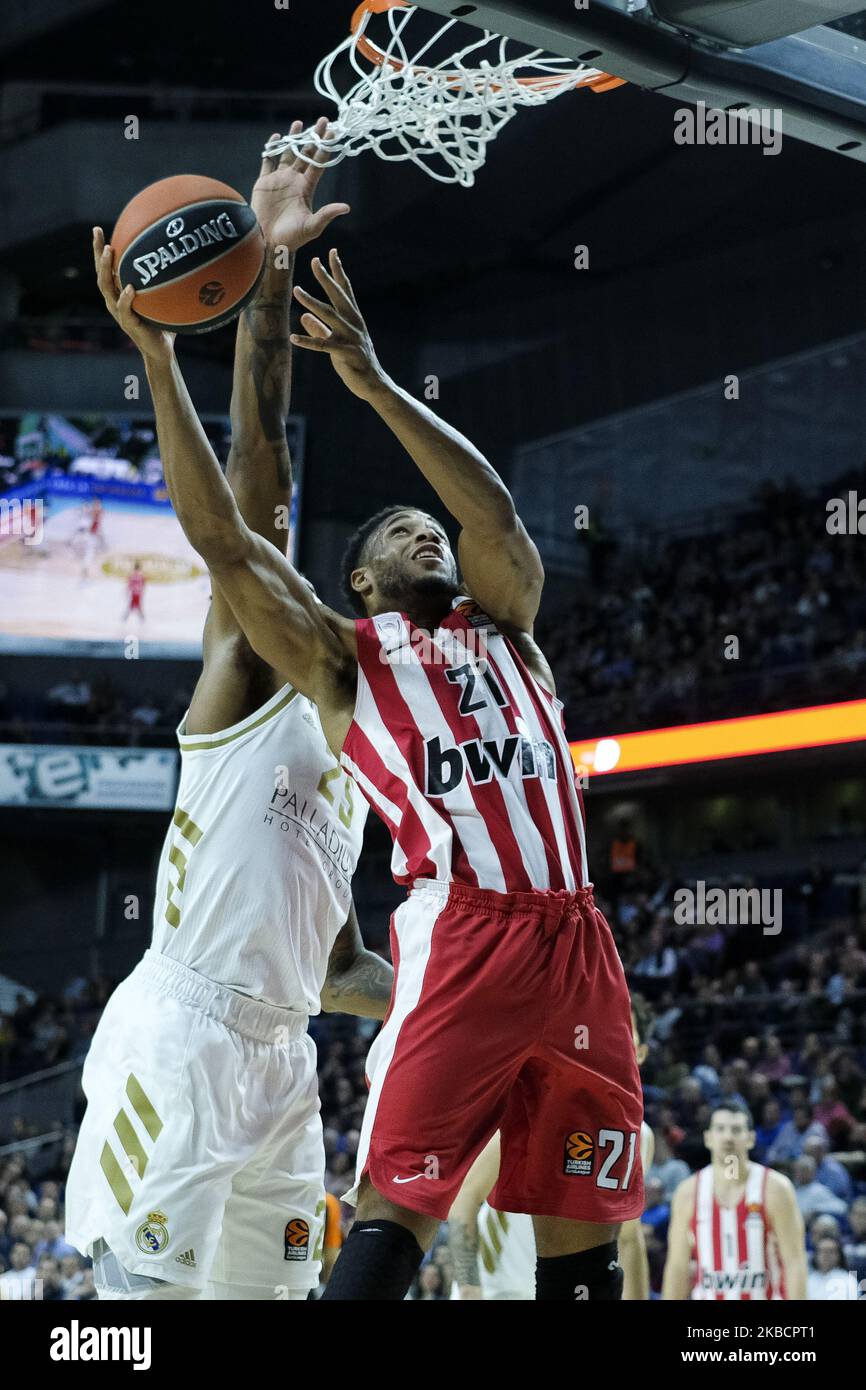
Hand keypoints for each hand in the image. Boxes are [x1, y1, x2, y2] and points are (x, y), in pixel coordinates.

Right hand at [92, 227, 174, 364]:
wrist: (161, 350)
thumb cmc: (162, 322)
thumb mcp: (162, 298)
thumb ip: (164, 281)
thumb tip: (180, 257)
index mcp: (118, 292)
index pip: (106, 268)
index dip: (100, 249)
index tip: (98, 229)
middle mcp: (114, 300)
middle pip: (101, 273)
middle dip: (98, 252)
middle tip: (98, 233)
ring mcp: (119, 313)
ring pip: (107, 288)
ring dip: (106, 269)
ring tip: (110, 252)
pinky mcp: (129, 325)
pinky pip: (124, 310)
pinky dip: (126, 299)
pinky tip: (129, 288)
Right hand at [253, 118, 349, 252]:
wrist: (269, 243)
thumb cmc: (292, 238)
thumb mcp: (312, 226)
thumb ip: (327, 214)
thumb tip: (347, 207)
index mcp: (306, 188)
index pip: (318, 163)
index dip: (325, 148)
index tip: (333, 133)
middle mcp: (295, 181)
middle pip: (306, 154)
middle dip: (314, 137)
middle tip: (323, 120)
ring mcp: (280, 180)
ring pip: (288, 154)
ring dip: (293, 139)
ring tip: (298, 123)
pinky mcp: (264, 183)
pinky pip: (268, 162)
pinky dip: (271, 150)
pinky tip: (276, 137)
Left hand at [291, 251, 385, 400]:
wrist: (373, 384)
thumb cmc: (355, 363)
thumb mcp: (336, 343)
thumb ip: (319, 329)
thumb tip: (303, 316)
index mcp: (353, 319)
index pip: (345, 290)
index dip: (338, 271)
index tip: (332, 252)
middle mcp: (354, 324)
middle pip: (338, 296)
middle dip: (326, 277)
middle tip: (314, 260)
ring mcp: (352, 338)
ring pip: (329, 315)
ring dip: (312, 302)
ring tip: (296, 290)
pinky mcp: (347, 354)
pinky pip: (324, 345)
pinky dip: (308, 341)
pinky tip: (293, 337)